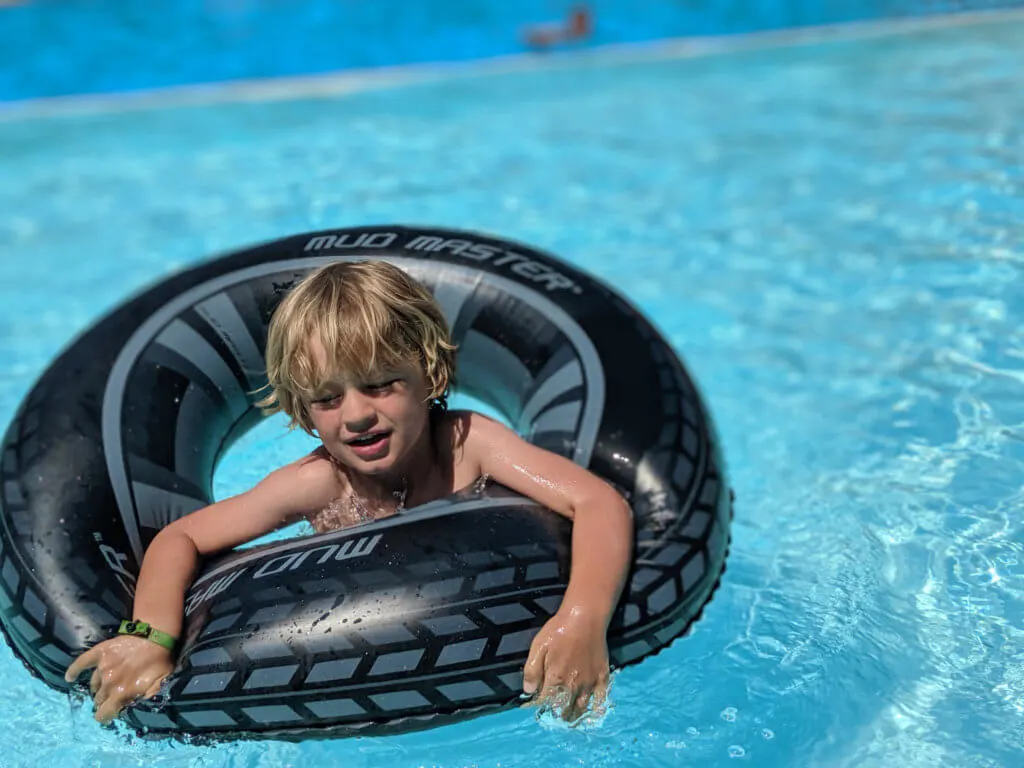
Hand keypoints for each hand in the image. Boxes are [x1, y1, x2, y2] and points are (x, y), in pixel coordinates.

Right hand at [64, 636, 174, 723]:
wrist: (156, 636)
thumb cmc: (159, 661)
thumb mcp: (160, 684)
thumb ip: (148, 700)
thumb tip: (136, 712)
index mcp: (122, 693)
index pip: (104, 714)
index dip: (105, 716)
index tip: (109, 714)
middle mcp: (109, 682)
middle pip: (99, 699)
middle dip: (105, 700)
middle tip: (114, 694)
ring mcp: (103, 667)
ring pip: (93, 685)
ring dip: (99, 687)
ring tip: (108, 683)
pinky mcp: (99, 653)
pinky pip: (81, 663)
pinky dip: (74, 670)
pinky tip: (69, 677)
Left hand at [522, 606, 609, 721]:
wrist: (585, 618)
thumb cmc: (559, 630)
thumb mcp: (538, 646)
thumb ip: (532, 671)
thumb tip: (528, 691)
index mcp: (555, 679)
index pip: (544, 701)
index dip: (538, 705)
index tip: (533, 705)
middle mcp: (573, 686)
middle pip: (563, 710)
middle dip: (556, 714)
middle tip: (552, 713)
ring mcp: (589, 683)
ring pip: (580, 709)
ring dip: (572, 716)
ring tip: (567, 716)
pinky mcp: (602, 678)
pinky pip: (600, 701)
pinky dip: (595, 710)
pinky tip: (590, 711)